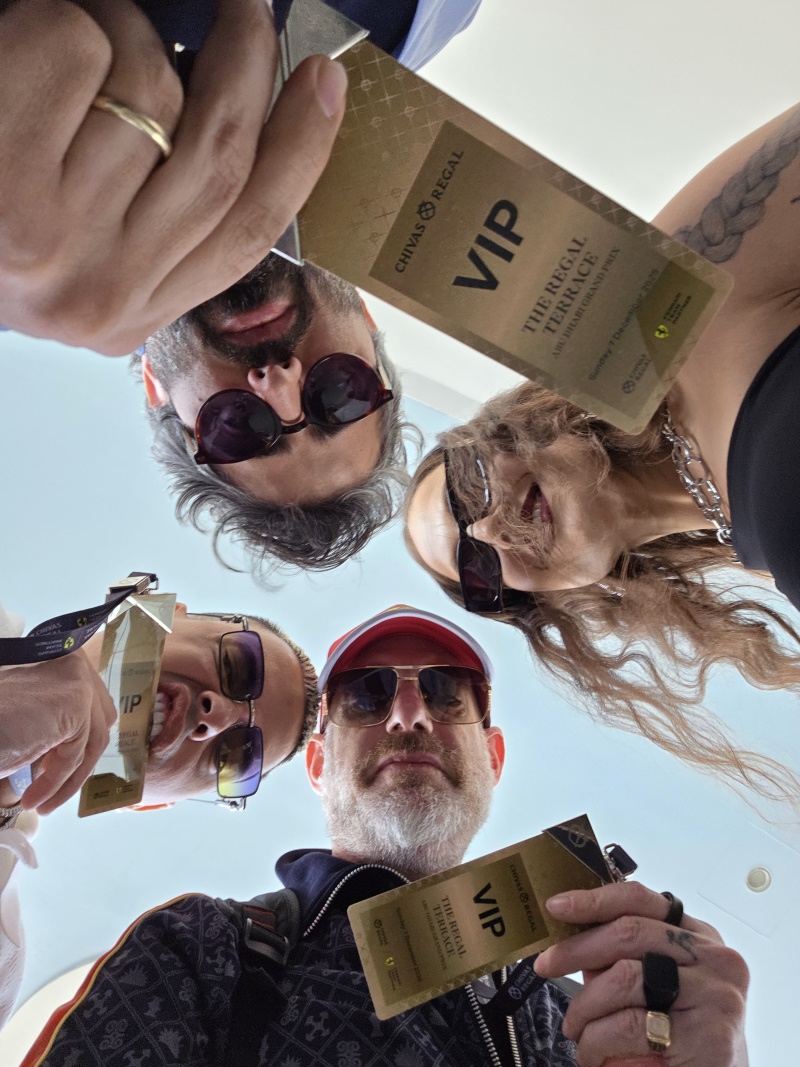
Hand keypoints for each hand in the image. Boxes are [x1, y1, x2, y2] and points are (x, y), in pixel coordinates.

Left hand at [0, 0, 345, 354]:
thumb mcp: (80, 251)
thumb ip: (162, 212)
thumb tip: (250, 115)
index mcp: (129, 314)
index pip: (247, 234)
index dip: (302, 154)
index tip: (325, 83)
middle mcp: (101, 293)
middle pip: (219, 155)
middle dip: (244, 64)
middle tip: (245, 8)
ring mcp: (54, 242)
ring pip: (149, 88)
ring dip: (118, 33)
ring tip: (63, 50)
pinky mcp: (7, 184)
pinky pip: (79, 47)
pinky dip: (57, 21)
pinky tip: (18, 55)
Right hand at [0, 649, 116, 813]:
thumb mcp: (30, 718)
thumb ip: (57, 720)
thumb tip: (78, 745)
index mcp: (62, 657)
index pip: (93, 706)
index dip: (78, 743)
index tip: (54, 768)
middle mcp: (74, 661)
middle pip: (99, 722)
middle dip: (79, 760)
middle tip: (51, 787)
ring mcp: (77, 679)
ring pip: (90, 742)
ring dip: (65, 779)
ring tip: (39, 801)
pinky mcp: (76, 700)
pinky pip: (75, 753)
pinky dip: (55, 782)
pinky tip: (32, 797)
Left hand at [534, 882, 748, 1066]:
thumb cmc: (688, 1034)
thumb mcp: (663, 984)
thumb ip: (624, 958)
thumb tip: (570, 937)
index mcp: (701, 936)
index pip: (640, 900)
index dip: (593, 899)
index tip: (557, 906)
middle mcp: (715, 959)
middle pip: (628, 934)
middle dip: (576, 949)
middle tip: (547, 965)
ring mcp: (716, 996)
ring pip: (623, 979)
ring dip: (584, 1007)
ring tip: (575, 1028)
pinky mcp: (709, 1038)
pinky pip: (629, 1026)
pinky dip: (597, 1040)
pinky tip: (592, 1052)